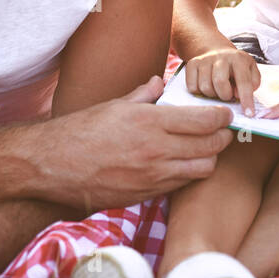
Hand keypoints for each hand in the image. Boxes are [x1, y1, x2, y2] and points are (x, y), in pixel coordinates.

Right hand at [35, 75, 235, 210]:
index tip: (226, 114)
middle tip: (223, 131)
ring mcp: (152, 176)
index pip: (204, 121)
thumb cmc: (81, 130)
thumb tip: (160, 82)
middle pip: (211, 147)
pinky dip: (189, 174)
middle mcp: (156, 150)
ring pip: (202, 169)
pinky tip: (182, 164)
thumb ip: (143, 94)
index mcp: (150, 122)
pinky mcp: (145, 195)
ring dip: (209, 159)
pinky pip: (181, 185)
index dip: (221, 117)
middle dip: (223, 138)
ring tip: (205, 149)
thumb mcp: (114, 105)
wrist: (52, 165)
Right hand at [183, 46, 262, 115]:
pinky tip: (207, 87)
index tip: (249, 114)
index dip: (246, 99)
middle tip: (227, 95)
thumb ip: (252, 83)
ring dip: (212, 95)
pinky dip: (199, 92)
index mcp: (238, 58)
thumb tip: (238, 95)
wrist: (218, 52)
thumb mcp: (251, 71)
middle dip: (225, 95)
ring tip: (217, 90)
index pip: (244, 81)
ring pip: (205, 87)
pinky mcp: (192, 64)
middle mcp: (220, 56)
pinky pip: (192, 87)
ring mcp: (204, 59)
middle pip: (219, 82)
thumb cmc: (236, 67)